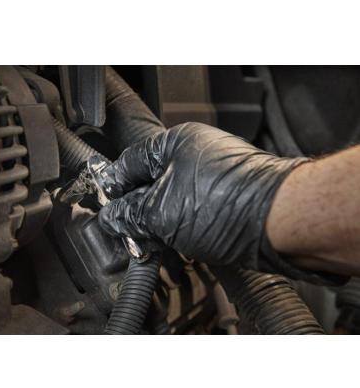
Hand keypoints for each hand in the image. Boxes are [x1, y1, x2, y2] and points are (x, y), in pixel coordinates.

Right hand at [98, 122, 304, 267]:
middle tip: (128, 233)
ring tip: (150, 244)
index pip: (129, 163)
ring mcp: (211, 177)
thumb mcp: (162, 212)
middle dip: (136, 212)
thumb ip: (130, 214)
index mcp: (175, 143)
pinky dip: (178, 228)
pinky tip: (173, 245)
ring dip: (157, 225)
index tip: (107, 208)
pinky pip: (190, 211)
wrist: (281, 223)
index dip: (113, 188)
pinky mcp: (224, 199)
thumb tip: (112, 218)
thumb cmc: (229, 204)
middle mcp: (195, 156)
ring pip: (171, 201)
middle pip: (150, 183)